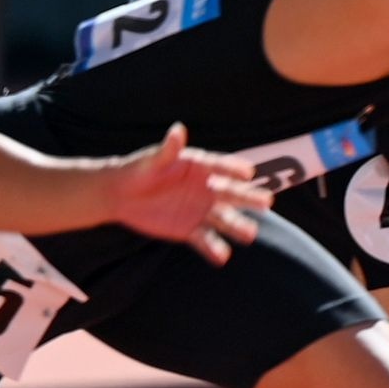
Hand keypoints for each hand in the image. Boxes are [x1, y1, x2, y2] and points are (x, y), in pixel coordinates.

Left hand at [105, 125, 268, 262]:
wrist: (122, 195)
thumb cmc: (139, 170)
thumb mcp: (151, 160)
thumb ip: (167, 150)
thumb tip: (177, 130)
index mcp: (201, 167)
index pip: (221, 167)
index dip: (234, 169)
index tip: (248, 173)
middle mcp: (207, 188)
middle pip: (231, 193)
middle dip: (248, 198)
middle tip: (266, 202)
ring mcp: (201, 210)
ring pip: (223, 219)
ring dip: (237, 226)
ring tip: (250, 234)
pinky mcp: (190, 230)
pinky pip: (205, 240)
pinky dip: (213, 248)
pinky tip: (222, 257)